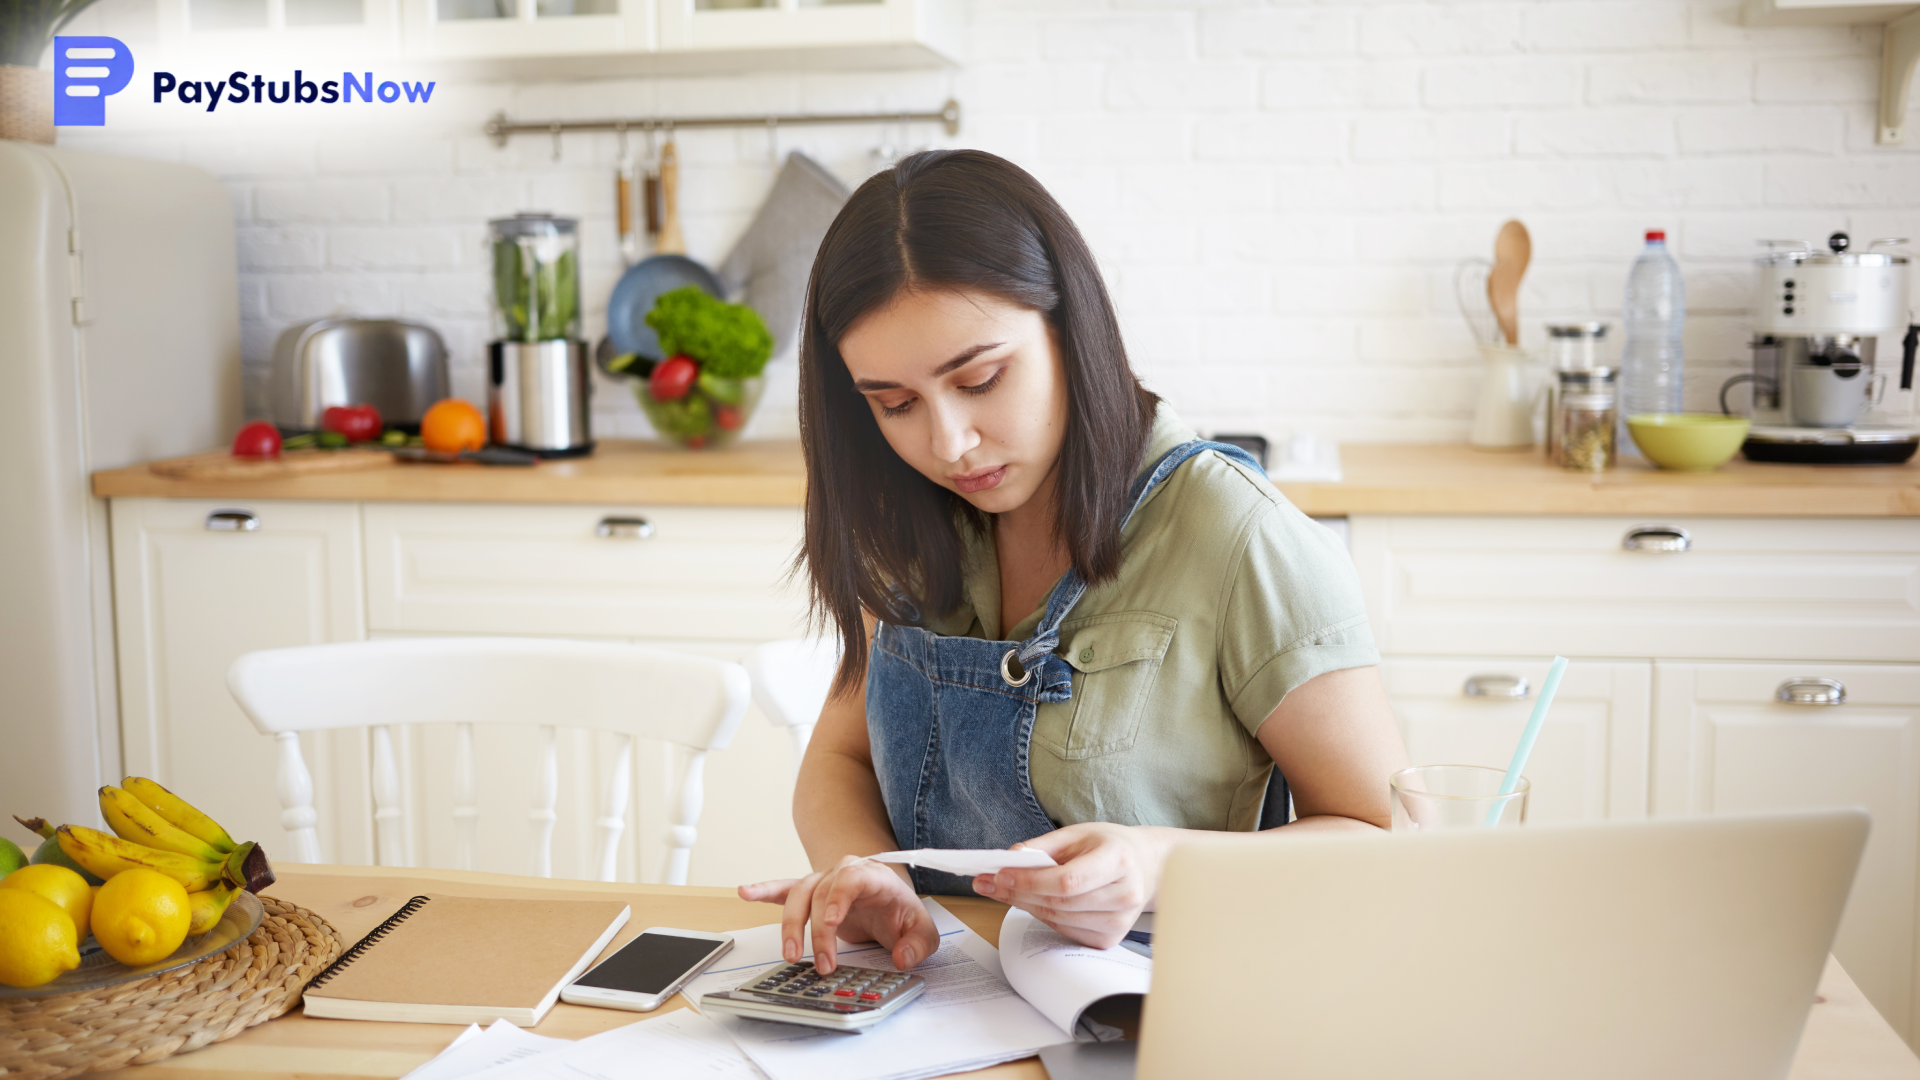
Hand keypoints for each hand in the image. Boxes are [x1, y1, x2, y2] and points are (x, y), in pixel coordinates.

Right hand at [738, 855, 938, 974]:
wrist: (889, 901)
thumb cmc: (902, 912)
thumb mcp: (923, 930)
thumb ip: (919, 944)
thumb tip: (902, 957)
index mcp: (873, 876)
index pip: (852, 878)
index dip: (839, 896)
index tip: (831, 922)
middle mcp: (844, 872)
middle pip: (822, 893)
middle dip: (819, 931)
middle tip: (822, 964)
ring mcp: (824, 881)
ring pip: (800, 895)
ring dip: (792, 925)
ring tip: (791, 954)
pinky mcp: (809, 893)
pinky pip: (784, 889)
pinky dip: (764, 890)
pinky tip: (745, 892)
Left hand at [970, 823, 1174, 948]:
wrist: (1143, 867)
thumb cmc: (1108, 847)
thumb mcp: (1078, 833)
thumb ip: (1043, 845)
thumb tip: (1010, 859)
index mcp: (1118, 860)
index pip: (1068, 880)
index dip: (1031, 881)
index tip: (1001, 875)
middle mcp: (1124, 894)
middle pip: (1059, 903)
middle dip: (1018, 893)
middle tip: (987, 883)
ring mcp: (1119, 921)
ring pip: (1058, 919)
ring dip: (1025, 905)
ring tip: (1003, 890)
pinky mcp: (1110, 938)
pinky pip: (1065, 930)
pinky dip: (1044, 916)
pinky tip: (1034, 901)